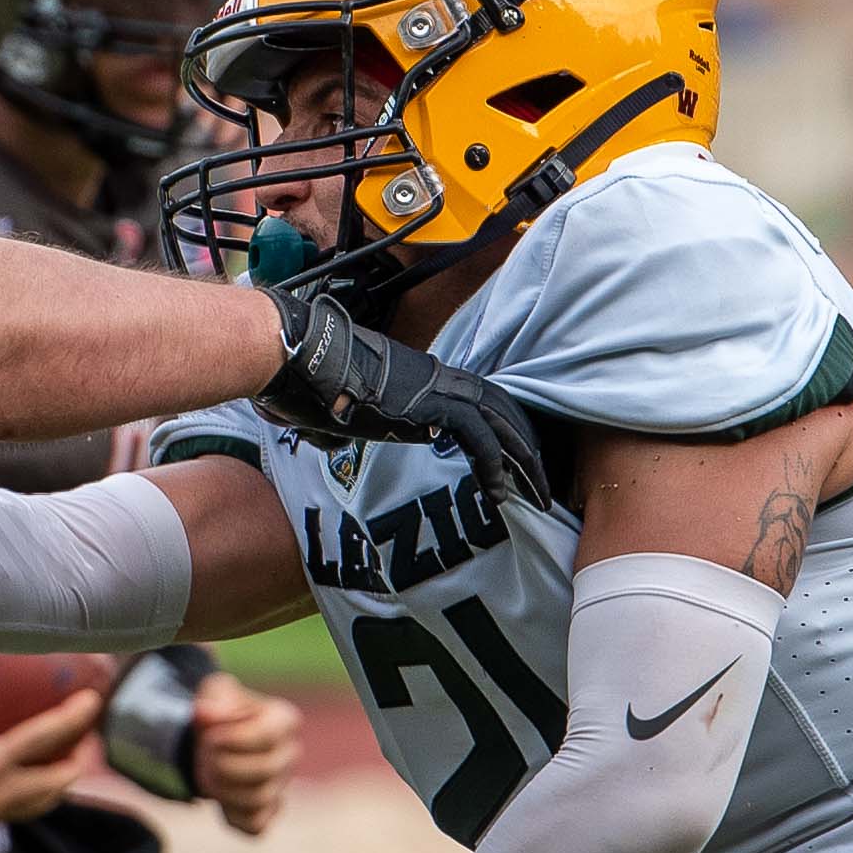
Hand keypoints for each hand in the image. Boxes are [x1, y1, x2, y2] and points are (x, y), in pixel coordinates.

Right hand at [0, 644, 99, 852]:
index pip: (45, 739)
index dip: (74, 718)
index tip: (93, 701)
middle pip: (58, 782)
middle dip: (79, 761)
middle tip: (89, 740)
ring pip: (41, 804)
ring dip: (59, 784)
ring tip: (67, 764)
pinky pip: (17, 812)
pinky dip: (32, 797)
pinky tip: (21, 783)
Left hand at [190, 674, 303, 838]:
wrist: (212, 738)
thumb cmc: (219, 712)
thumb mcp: (213, 693)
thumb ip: (212, 699)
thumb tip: (205, 714)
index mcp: (285, 719)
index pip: (265, 736)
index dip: (230, 740)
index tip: (210, 737)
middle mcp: (291, 753)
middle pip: (264, 771)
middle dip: (223, 766)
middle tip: (203, 757)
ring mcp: (282, 786)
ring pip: (258, 800)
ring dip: (222, 791)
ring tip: (206, 775)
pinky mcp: (270, 812)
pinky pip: (255, 827)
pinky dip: (231, 816)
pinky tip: (221, 798)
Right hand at [260, 288, 544, 496]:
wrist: (305, 358)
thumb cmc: (312, 382)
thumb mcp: (339, 407)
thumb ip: (345, 421)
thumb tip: (327, 435)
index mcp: (426, 379)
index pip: (484, 402)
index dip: (507, 431)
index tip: (519, 462)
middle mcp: (441, 381)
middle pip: (504, 411)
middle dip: (530, 448)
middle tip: (547, 483)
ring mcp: (439, 390)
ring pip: (502, 423)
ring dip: (525, 461)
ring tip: (540, 494)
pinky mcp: (433, 405)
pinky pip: (478, 438)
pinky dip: (494, 465)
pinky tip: (501, 493)